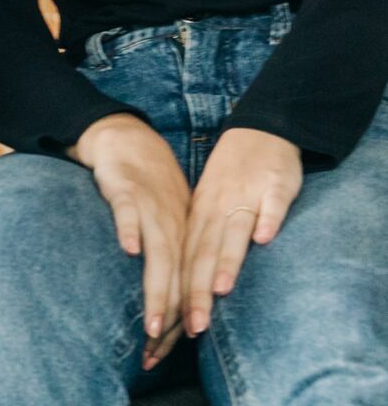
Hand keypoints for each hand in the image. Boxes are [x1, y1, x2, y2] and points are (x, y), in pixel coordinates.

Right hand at [71, 113, 190, 371]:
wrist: (127, 137)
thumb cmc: (147, 186)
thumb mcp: (165, 220)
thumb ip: (169, 256)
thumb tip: (171, 305)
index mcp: (183, 235)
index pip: (185, 285)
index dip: (177, 319)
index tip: (166, 352)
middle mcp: (171, 225)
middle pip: (175, 277)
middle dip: (170, 317)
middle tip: (159, 351)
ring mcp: (150, 206)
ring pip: (158, 253)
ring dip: (157, 289)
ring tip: (153, 323)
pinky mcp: (126, 187)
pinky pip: (129, 210)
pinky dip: (131, 228)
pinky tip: (129, 249)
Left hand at [182, 127, 301, 336]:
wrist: (259, 129)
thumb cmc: (231, 177)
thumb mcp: (208, 203)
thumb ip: (201, 238)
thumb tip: (187, 282)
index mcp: (202, 212)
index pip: (189, 257)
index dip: (185, 291)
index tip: (180, 326)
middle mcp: (219, 206)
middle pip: (206, 251)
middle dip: (200, 290)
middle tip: (196, 324)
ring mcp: (248, 194)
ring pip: (235, 229)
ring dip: (228, 258)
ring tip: (220, 287)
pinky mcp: (275, 184)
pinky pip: (272, 202)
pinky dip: (268, 218)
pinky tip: (266, 237)